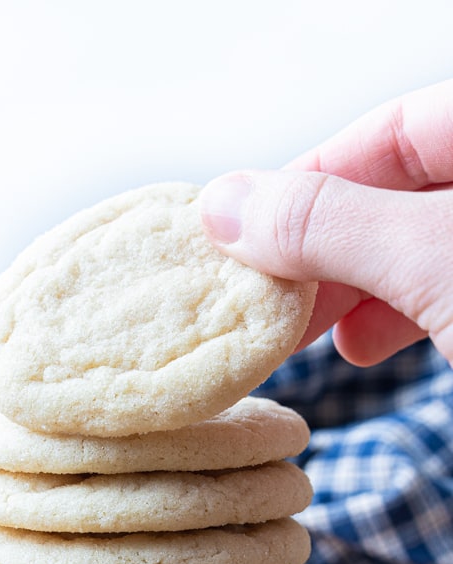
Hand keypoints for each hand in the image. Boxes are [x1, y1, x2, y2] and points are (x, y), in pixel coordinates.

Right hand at [200, 79, 452, 365]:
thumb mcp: (427, 256)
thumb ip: (328, 225)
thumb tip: (221, 206)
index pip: (390, 131)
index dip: (307, 176)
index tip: (238, 229)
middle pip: (394, 194)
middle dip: (320, 248)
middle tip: (255, 292)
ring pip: (410, 252)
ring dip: (345, 292)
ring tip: (291, 329)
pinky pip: (438, 296)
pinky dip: (389, 320)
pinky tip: (354, 345)